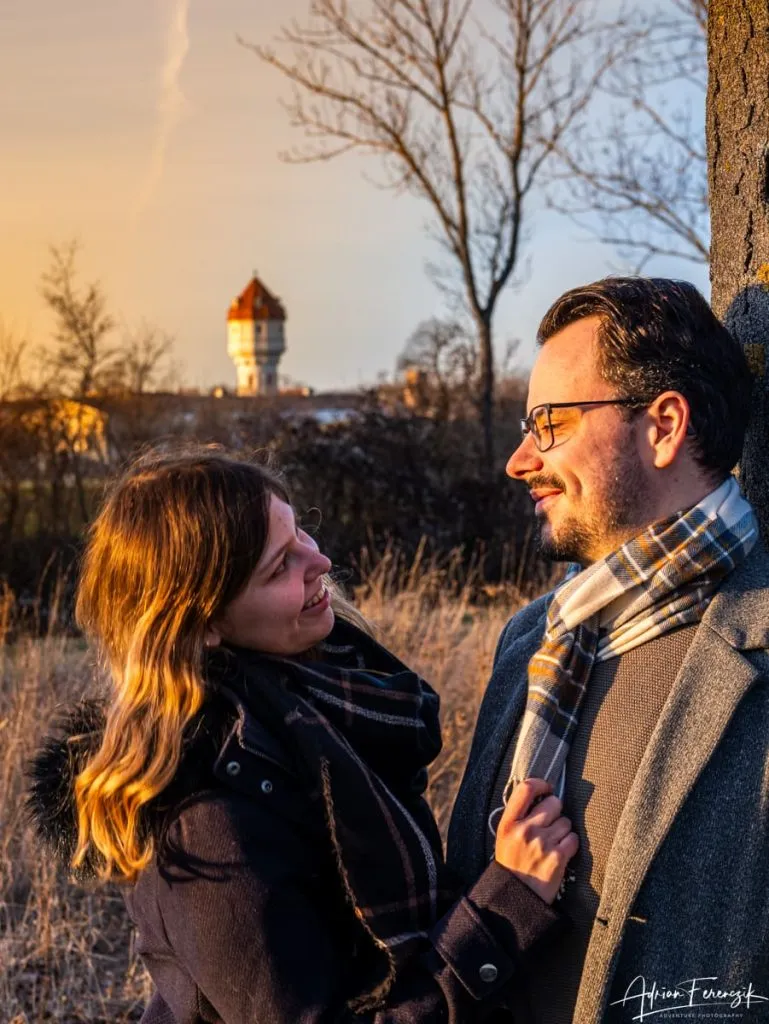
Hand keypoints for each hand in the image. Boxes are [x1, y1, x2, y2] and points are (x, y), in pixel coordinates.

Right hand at [494, 777, 578, 904]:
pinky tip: (560, 853)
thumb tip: (541, 796)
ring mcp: (542, 844)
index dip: (541, 784)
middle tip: (550, 824)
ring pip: (566, 822)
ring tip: (552, 843)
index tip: (547, 788)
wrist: (515, 900)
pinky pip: (574, 839)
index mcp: (508, 823)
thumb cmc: (511, 864)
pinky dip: (570, 845)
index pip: (526, 789)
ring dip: (563, 830)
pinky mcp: (557, 858)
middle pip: (554, 803)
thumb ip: (518, 816)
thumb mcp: (504, 837)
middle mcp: (525, 830)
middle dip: (556, 812)